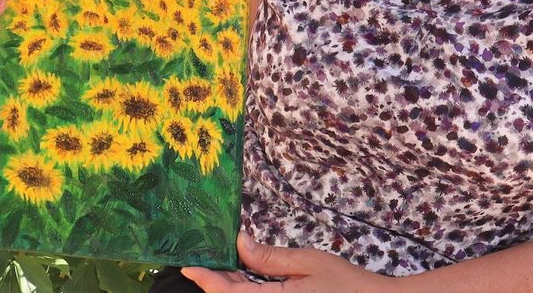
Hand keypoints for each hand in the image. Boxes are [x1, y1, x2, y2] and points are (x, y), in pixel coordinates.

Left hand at [180, 232, 392, 292]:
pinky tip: (243, 280)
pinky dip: (244, 292)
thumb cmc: (344, 283)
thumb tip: (240, 243)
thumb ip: (271, 258)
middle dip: (215, 284)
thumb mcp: (308, 263)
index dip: (206, 280)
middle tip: (202, 261)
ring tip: (218, 267)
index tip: (188, 265)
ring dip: (229, 288)